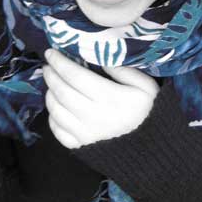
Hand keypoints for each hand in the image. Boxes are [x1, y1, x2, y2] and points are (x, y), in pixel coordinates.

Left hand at [43, 49, 159, 148]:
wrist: (153, 148)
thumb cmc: (149, 112)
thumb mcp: (146, 86)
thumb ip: (124, 70)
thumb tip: (100, 57)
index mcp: (110, 98)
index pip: (76, 76)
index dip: (60, 62)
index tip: (51, 52)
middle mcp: (93, 116)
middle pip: (62, 92)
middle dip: (51, 76)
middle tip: (48, 66)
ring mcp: (85, 134)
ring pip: (56, 111)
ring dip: (50, 94)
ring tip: (52, 85)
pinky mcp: (81, 147)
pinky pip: (57, 131)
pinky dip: (52, 117)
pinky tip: (57, 108)